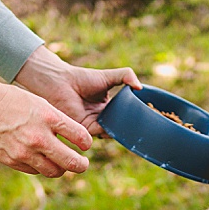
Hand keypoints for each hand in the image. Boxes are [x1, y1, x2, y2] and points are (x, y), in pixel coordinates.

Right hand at [0, 78, 91, 177]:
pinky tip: (40, 159)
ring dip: (61, 169)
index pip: (81, 138)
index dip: (87, 143)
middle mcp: (39, 138)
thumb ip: (58, 122)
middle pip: (72, 163)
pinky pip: (35, 171)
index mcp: (49, 118)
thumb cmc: (13, 102)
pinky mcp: (13, 161)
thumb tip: (77, 140)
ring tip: (62, 164)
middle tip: (83, 164)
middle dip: (82, 165)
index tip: (85, 145)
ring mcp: (25, 152)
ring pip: (54, 171)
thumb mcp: (40, 104)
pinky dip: (42, 167)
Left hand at [15, 46, 140, 136]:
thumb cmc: (81, 78)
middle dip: (130, 127)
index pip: (124, 115)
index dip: (134, 117)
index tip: (148, 117)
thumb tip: (141, 87)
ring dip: (121, 130)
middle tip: (145, 127)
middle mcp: (101, 118)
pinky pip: (100, 133)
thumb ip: (126, 76)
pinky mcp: (85, 129)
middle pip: (119, 126)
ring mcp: (93, 124)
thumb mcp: (109, 76)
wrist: (60, 82)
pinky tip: (118, 126)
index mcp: (107, 107)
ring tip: (134, 127)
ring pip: (112, 131)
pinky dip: (109, 131)